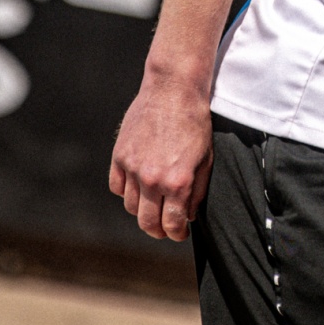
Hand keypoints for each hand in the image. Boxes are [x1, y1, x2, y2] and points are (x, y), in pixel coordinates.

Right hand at [108, 75, 213, 241]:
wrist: (173, 90)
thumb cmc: (195, 123)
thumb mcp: (206, 160)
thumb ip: (198, 192)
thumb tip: (188, 217)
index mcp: (178, 182)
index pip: (172, 224)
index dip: (177, 234)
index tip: (180, 233)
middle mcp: (152, 179)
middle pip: (148, 223)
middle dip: (159, 231)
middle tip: (166, 228)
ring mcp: (132, 168)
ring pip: (131, 207)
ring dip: (143, 210)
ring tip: (154, 204)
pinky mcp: (119, 156)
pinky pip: (117, 187)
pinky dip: (126, 192)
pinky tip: (138, 187)